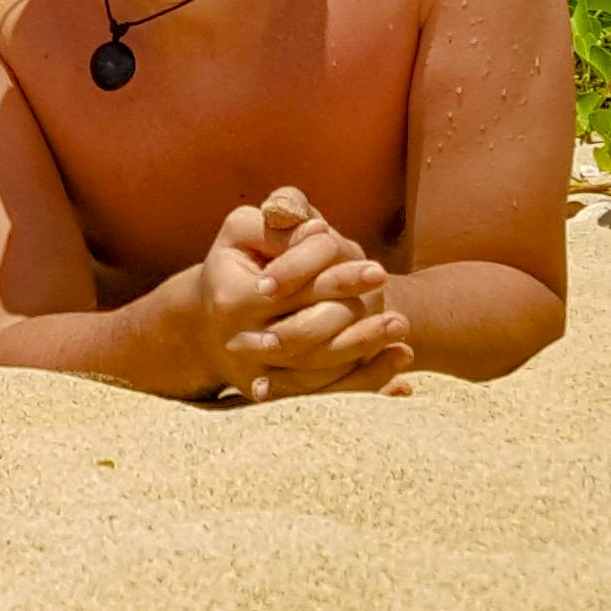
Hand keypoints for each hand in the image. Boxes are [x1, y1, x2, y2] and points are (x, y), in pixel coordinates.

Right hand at [195, 188, 407, 401]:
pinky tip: (399, 368)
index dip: (326, 271)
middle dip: (350, 311)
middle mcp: (241, 342)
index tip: (370, 262)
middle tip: (388, 288)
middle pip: (303, 333)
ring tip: (400, 326)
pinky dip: (365, 383)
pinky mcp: (278, 394)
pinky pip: (326, 394)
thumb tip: (315, 227)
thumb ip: (279, 215)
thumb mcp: (243, 229)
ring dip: (363, 347)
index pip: (287, 287)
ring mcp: (259, 373)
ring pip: (317, 368)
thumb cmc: (235, 262)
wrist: (210, 322)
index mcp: (231, 298)